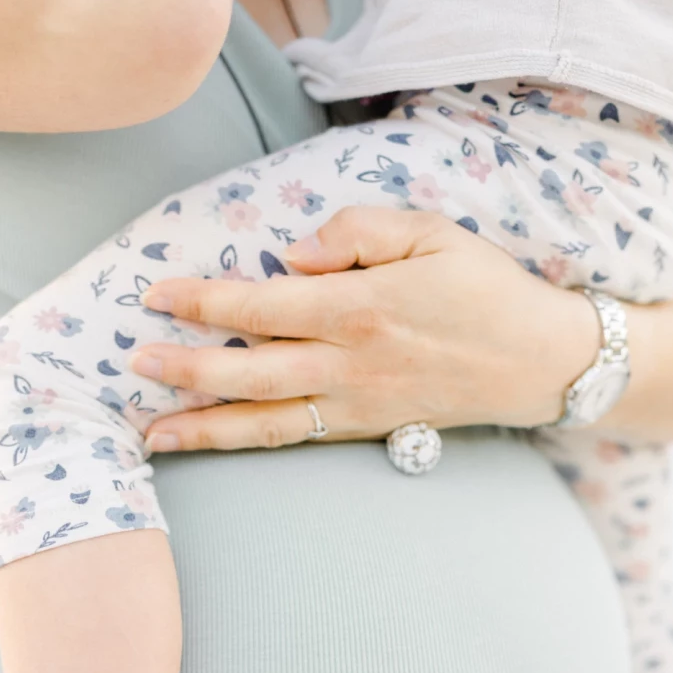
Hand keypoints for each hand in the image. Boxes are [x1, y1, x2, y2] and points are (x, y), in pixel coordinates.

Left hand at [135, 208, 600, 452]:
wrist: (539, 362)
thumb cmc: (485, 288)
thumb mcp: (431, 232)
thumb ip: (359, 230)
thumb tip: (295, 250)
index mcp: (361, 308)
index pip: (264, 302)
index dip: (205, 299)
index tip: (157, 294)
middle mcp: (350, 365)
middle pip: (251, 371)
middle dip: (187, 368)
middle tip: (133, 362)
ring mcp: (356, 406)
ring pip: (266, 423)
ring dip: (205, 427)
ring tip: (151, 431)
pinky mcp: (364, 429)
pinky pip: (295, 439)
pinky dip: (247, 442)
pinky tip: (212, 441)